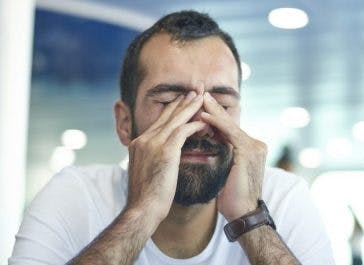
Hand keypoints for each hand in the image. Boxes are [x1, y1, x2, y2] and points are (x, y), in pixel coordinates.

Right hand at [126, 91, 205, 222]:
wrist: (142, 210)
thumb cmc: (147, 197)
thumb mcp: (147, 173)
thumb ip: (153, 160)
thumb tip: (162, 159)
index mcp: (139, 144)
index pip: (158, 122)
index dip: (172, 111)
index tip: (183, 103)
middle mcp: (144, 140)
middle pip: (166, 115)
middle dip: (182, 102)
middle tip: (194, 92)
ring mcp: (152, 143)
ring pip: (175, 119)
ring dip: (190, 108)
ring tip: (202, 98)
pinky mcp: (164, 151)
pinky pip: (182, 131)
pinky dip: (194, 125)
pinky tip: (205, 122)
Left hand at [201, 92, 266, 220]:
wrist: (243, 212)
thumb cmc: (232, 196)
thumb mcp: (228, 170)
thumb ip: (225, 154)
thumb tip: (211, 144)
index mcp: (251, 148)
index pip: (229, 129)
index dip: (215, 117)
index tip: (201, 106)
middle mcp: (255, 144)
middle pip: (230, 123)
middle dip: (214, 108)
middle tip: (201, 94)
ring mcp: (254, 146)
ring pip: (229, 124)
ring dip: (213, 111)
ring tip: (199, 99)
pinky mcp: (248, 150)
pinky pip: (229, 132)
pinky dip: (216, 122)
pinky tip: (204, 114)